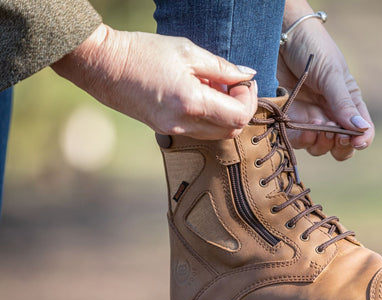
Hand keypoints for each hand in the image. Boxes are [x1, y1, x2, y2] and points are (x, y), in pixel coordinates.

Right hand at [52, 24, 257, 139]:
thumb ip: (222, 67)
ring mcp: (172, 130)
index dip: (248, 99)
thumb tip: (247, 75)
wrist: (102, 64)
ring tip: (214, 87)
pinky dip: (208, 117)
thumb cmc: (143, 52)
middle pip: (231, 130)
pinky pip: (199, 131)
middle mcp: (184, 123)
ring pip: (216, 134)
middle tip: (234, 85)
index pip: (239, 116)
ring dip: (225, 114)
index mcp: (192, 103)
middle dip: (240, 108)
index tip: (244, 82)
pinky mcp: (164, 130)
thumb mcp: (188, 52)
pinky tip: (199, 95)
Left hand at [279, 1, 374, 160]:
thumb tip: (361, 129)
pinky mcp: (289, 118)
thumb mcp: (332, 74)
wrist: (280, 37)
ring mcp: (310, 118)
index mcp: (349, 103)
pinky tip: (301, 129)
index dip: (360, 140)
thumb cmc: (312, 49)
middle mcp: (331, 114)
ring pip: (319, 147)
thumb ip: (344, 103)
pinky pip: (295, 140)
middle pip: (341, 146)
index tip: (354, 141)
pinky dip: (299, 140)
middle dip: (339, 146)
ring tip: (316, 127)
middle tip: (333, 135)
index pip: (362, 131)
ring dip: (319, 143)